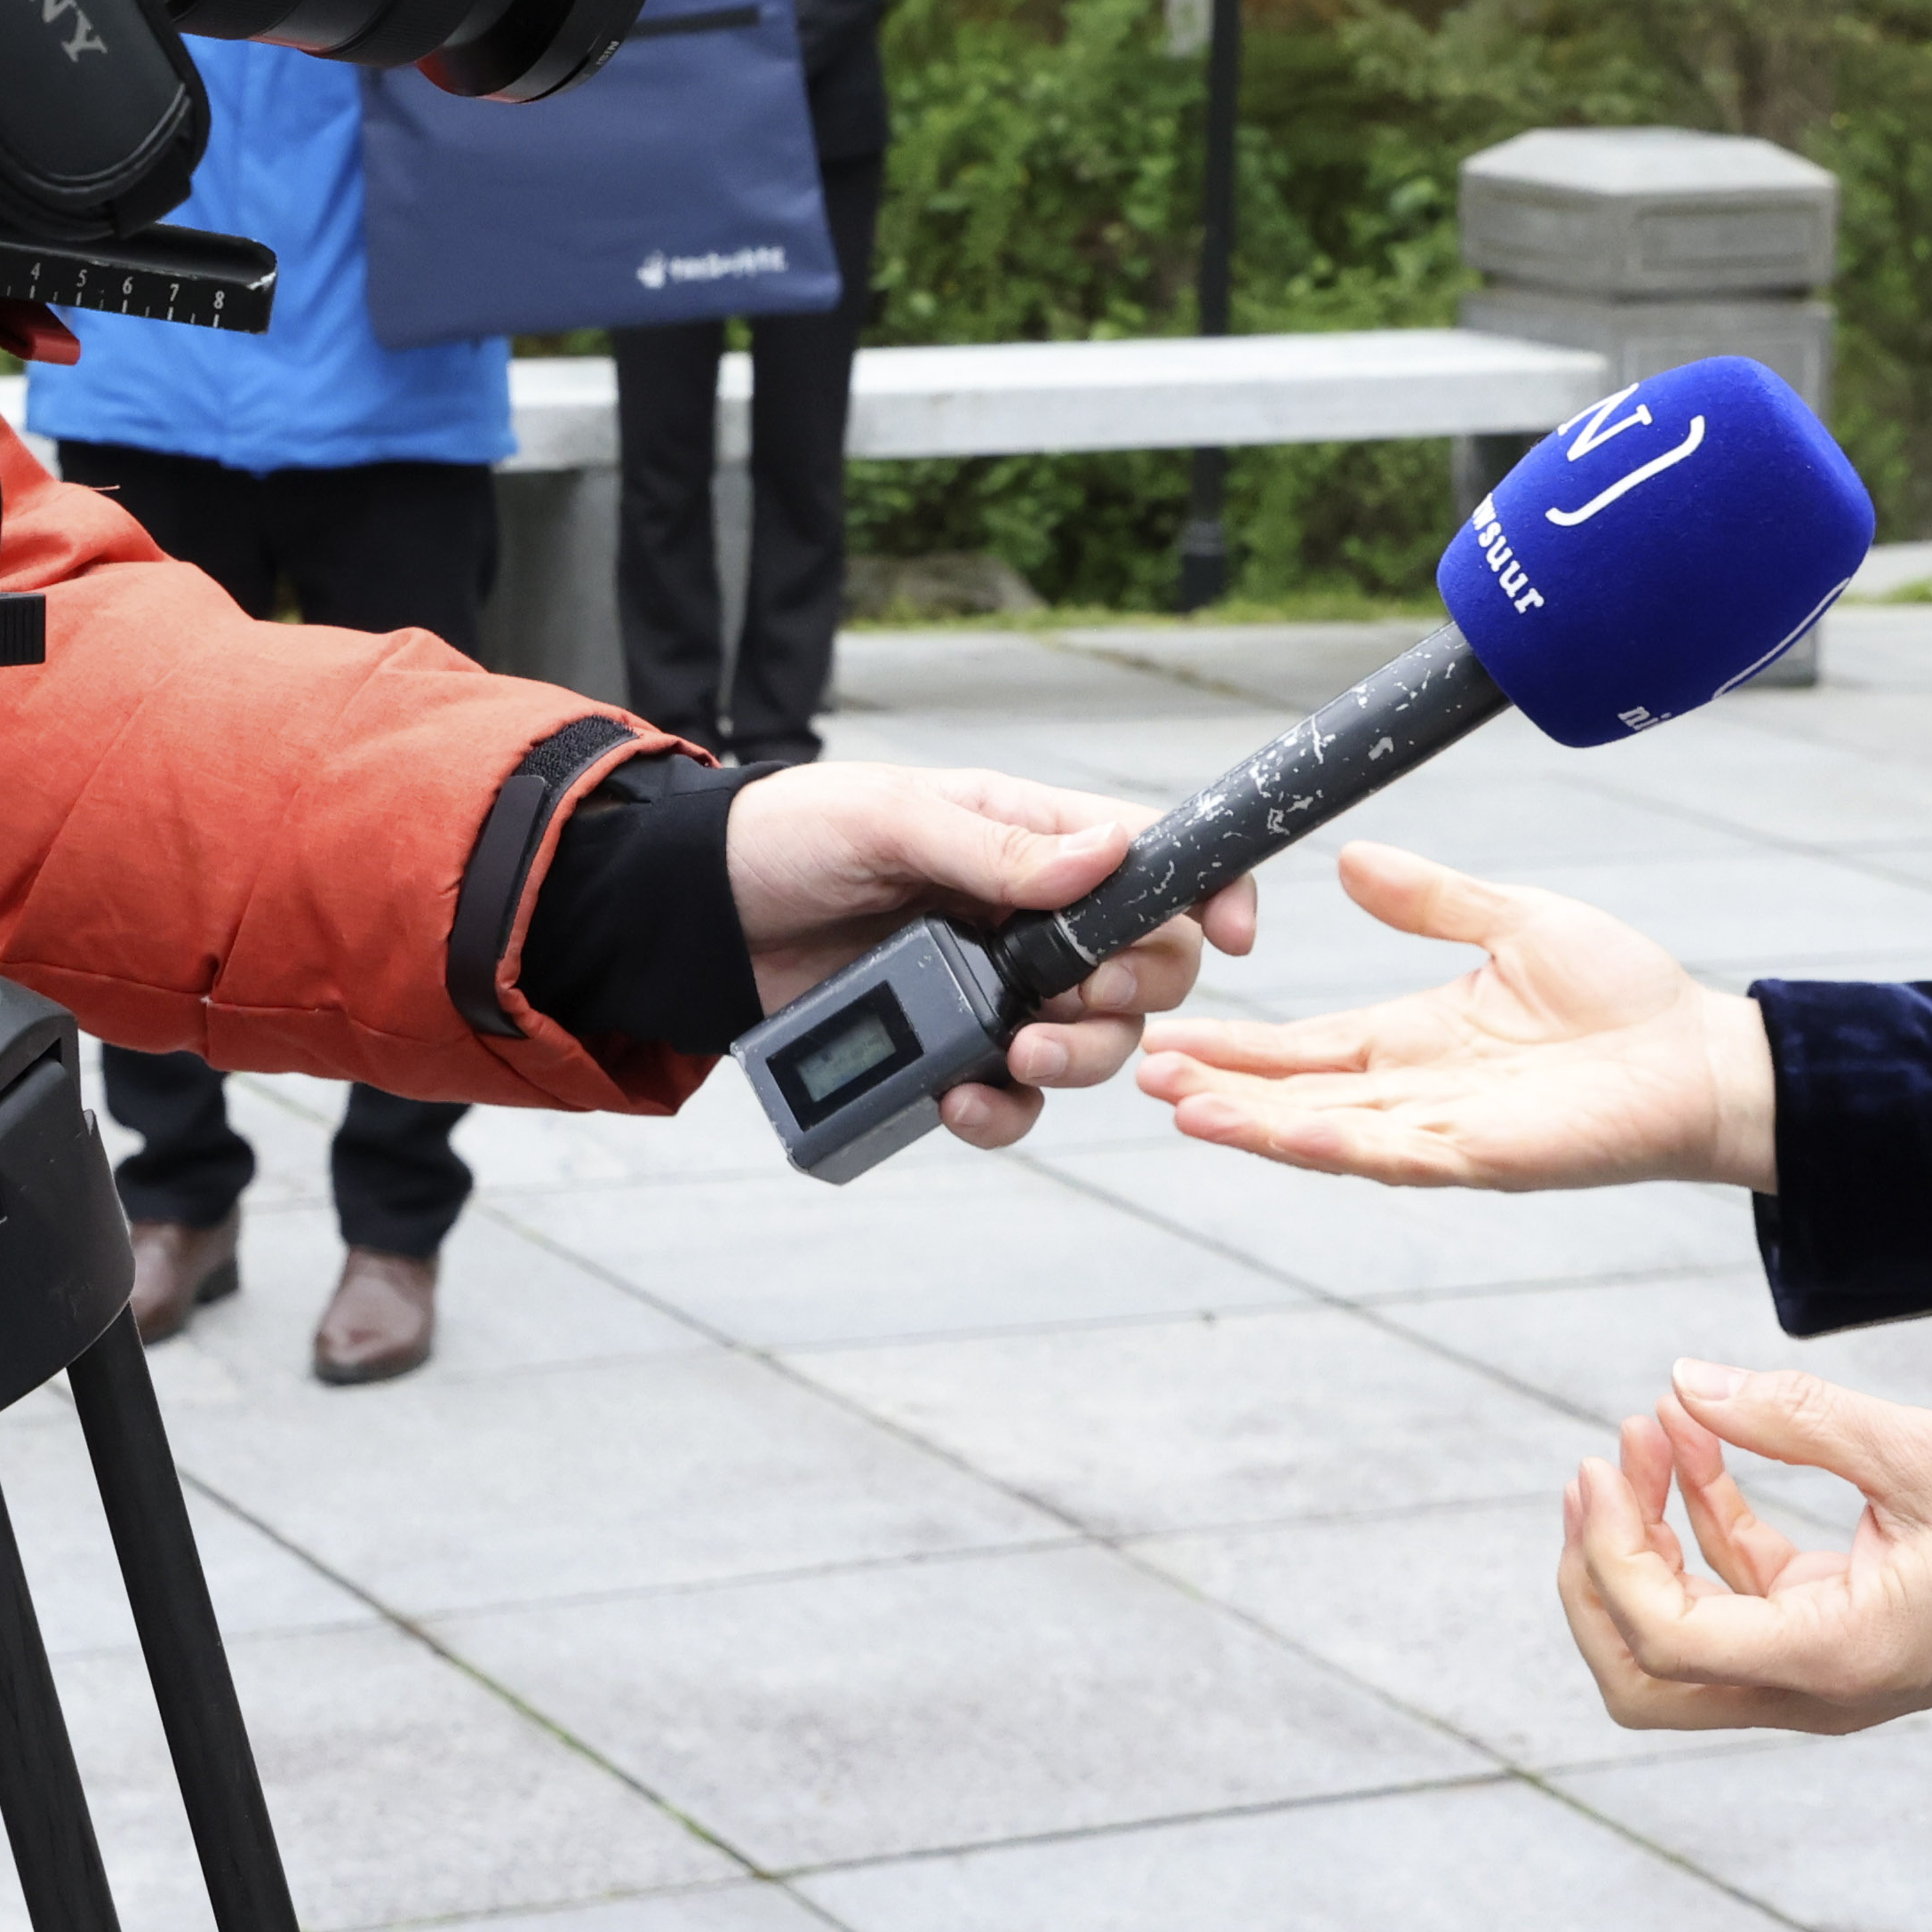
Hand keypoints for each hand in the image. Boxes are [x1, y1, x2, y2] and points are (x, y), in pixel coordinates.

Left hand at [719, 759, 1249, 1149]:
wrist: (697, 915)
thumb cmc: (790, 837)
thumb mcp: (888, 821)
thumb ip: (994, 847)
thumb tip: (1108, 854)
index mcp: (1032, 839)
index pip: (1152, 862)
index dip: (1208, 894)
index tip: (1234, 933)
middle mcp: (1031, 920)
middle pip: (1144, 969)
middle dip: (1134, 993)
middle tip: (1073, 997)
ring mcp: (994, 990)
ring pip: (1092, 1044)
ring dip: (1076, 1058)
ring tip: (1014, 1052)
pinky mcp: (947, 1050)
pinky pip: (1010, 1099)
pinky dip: (1000, 1110)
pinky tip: (960, 1099)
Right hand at [1134, 840, 1780, 1190]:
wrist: (1707, 1056)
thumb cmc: (1622, 996)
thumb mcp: (1512, 923)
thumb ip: (1431, 899)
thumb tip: (1350, 859)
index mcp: (1412, 1038)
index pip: (1302, 1046)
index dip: (1235, 1044)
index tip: (1168, 1032)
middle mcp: (1415, 1092)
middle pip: (1293, 1096)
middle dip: (1218, 1089)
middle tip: (1141, 1070)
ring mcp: (1447, 1131)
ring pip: (1328, 1133)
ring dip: (1255, 1125)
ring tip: (1184, 1108)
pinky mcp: (1489, 1157)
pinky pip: (1400, 1155)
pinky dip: (1337, 1146)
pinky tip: (1286, 1133)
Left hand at [1556, 1361, 1931, 1735]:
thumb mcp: (1920, 1453)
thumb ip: (1795, 1419)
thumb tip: (1682, 1382)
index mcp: (1828, 1659)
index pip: (1662, 1639)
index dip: (1610, 1553)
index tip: (1606, 1460)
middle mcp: (1812, 1688)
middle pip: (1642, 1677)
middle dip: (1597, 1576)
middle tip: (1595, 1471)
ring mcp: (1821, 1672)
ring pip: (1679, 1642)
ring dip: (1649, 1539)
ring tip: (1652, 1426)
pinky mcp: (1836, 1638)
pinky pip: (1737, 1599)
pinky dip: (1705, 1528)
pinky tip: (1699, 1443)